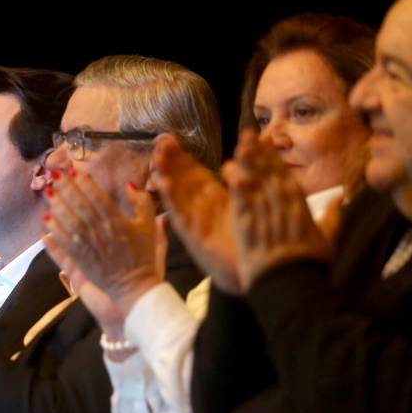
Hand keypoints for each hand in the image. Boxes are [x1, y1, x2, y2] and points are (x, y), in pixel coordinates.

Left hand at [43, 169, 164, 317]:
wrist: (135, 288)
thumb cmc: (143, 256)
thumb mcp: (149, 226)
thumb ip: (143, 202)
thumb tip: (129, 185)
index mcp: (118, 221)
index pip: (96, 196)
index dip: (83, 182)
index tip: (73, 170)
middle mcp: (101, 232)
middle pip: (79, 205)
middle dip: (65, 187)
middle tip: (53, 173)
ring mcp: (89, 247)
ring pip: (68, 221)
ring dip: (56, 205)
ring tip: (47, 191)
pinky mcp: (80, 260)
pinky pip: (63, 242)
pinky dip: (53, 230)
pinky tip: (46, 218)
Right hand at [154, 134, 240, 293]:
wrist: (255, 274)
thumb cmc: (249, 241)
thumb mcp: (245, 205)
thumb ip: (240, 181)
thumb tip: (233, 160)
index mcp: (213, 201)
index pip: (193, 174)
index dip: (182, 157)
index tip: (170, 139)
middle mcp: (200, 209)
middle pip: (181, 181)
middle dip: (170, 162)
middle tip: (160, 142)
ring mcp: (196, 223)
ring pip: (177, 196)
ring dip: (166, 176)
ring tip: (156, 157)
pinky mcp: (195, 237)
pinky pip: (180, 216)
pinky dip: (171, 200)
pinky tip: (162, 184)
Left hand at [224, 130, 330, 289]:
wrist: (295, 290)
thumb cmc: (311, 268)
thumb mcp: (327, 240)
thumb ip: (332, 217)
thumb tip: (342, 198)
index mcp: (301, 210)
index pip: (286, 178)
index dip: (274, 159)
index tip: (265, 142)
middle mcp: (284, 211)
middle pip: (270, 178)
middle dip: (259, 155)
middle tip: (247, 135)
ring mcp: (266, 221)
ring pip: (257, 188)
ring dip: (248, 166)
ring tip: (239, 148)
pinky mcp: (249, 234)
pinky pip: (243, 208)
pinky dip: (238, 191)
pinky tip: (232, 175)